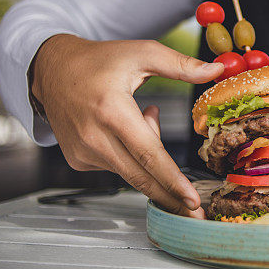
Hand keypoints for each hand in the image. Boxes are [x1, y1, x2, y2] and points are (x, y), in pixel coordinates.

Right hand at [31, 34, 223, 216]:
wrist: (52, 70)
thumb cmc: (99, 60)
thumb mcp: (142, 53)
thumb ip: (180, 65)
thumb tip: (216, 71)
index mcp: (112, 110)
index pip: (148, 154)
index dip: (172, 180)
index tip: (191, 200)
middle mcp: (94, 137)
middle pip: (140, 177)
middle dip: (171, 198)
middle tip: (196, 215)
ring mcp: (83, 152)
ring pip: (131, 169)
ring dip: (149, 154)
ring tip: (141, 113)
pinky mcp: (78, 160)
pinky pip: (117, 165)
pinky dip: (130, 153)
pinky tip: (122, 127)